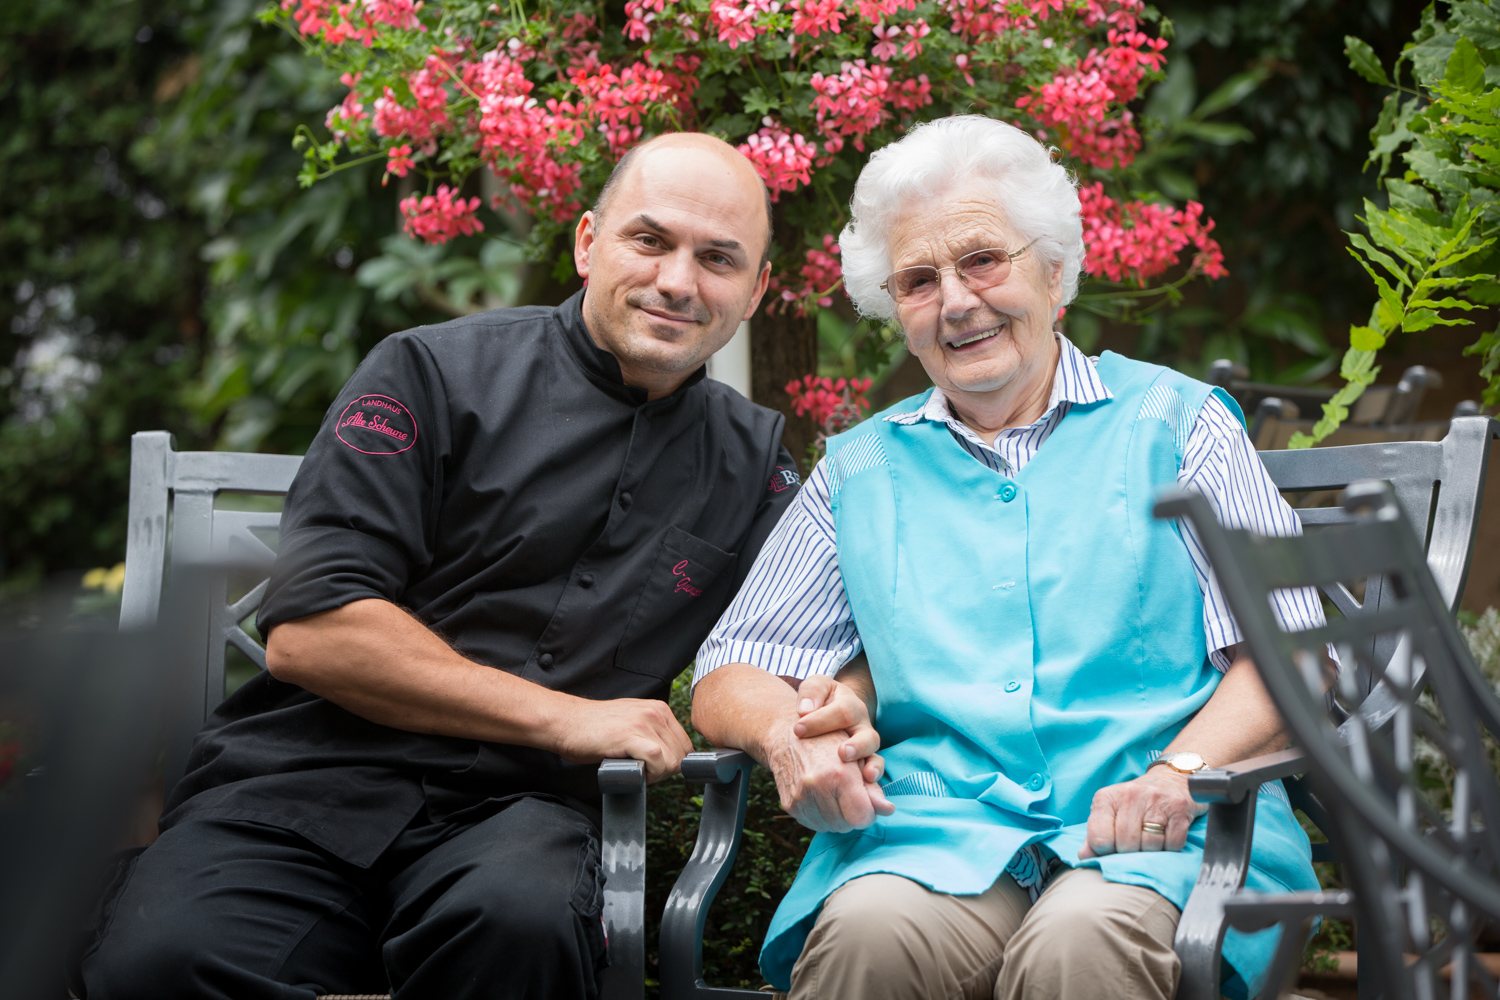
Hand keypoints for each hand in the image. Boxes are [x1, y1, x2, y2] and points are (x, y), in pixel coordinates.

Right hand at [551, 696, 693, 783]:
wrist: (565, 722)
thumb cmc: (593, 728)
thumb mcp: (631, 723)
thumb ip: (651, 734)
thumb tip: (669, 758)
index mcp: (659, 709)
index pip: (685, 745)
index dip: (672, 763)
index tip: (655, 769)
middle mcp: (655, 712)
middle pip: (681, 755)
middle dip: (665, 771)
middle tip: (643, 773)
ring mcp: (644, 722)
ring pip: (672, 761)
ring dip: (657, 774)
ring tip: (637, 772)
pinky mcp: (631, 735)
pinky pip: (657, 760)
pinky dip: (650, 774)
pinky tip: (634, 772)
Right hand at [766, 724, 893, 832]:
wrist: (790, 735)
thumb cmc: (830, 741)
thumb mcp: (858, 756)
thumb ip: (874, 786)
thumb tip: (889, 810)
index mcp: (839, 775)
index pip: (862, 818)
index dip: (869, 811)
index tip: (867, 799)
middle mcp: (816, 788)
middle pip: (847, 826)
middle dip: (853, 815)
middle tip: (850, 795)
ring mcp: (800, 798)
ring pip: (830, 828)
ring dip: (837, 818)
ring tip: (835, 795)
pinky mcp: (789, 806)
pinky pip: (813, 824)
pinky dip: (821, 817)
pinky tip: (822, 798)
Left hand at [791, 673, 881, 779]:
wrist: (828, 711)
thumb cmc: (820, 700)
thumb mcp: (816, 687)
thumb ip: (811, 692)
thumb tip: (804, 710)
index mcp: (851, 705)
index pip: (841, 712)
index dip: (820, 721)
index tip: (797, 729)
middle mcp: (862, 727)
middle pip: (867, 736)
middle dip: (857, 746)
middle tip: (842, 753)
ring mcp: (865, 746)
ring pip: (874, 756)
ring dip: (871, 765)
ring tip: (865, 775)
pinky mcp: (863, 762)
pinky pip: (874, 771)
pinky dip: (873, 779)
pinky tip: (868, 786)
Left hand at [1079, 767, 1206, 857]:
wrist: (1170, 781)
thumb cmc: (1135, 803)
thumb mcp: (1109, 813)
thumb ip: (1095, 835)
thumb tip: (1084, 857)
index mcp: (1106, 798)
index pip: (1099, 838)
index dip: (1106, 851)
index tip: (1113, 848)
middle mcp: (1130, 795)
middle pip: (1126, 844)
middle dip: (1131, 852)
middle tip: (1135, 844)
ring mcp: (1156, 800)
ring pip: (1150, 846)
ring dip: (1151, 851)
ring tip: (1150, 839)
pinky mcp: (1179, 808)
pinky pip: (1173, 844)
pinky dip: (1170, 848)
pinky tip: (1166, 836)